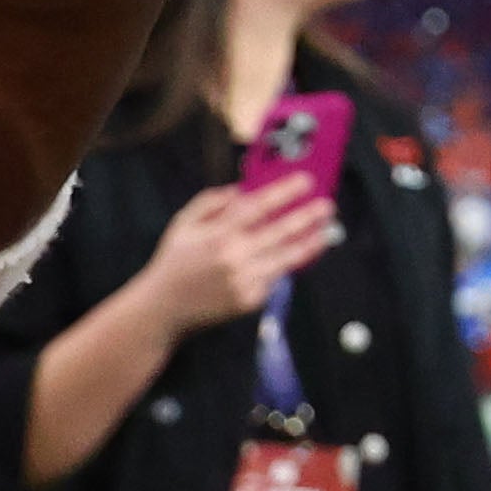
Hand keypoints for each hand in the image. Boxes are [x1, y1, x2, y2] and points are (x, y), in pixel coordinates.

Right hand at [129, 182, 336, 335]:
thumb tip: (241, 190)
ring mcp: (244, 280)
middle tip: (328, 205)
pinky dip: (288, 266)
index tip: (306, 180)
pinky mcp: (249, 300)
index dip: (285, 192)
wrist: (162, 309)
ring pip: (287, 258)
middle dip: (307, 216)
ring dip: (310, 242)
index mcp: (217, 234)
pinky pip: (275, 279)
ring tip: (327, 231)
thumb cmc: (174, 262)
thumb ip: (210, 202)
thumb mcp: (183, 225)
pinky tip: (303, 253)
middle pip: (281, 231)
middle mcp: (234, 256)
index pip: (259, 206)